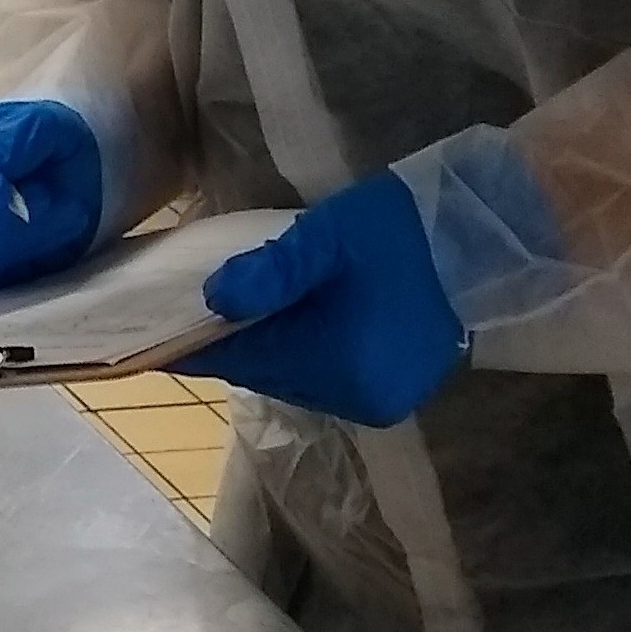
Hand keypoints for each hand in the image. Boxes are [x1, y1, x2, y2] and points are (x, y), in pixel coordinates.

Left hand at [174, 171, 467, 425]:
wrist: (483, 241)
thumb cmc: (401, 232)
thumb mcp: (328, 236)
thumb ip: (272, 270)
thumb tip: (214, 300)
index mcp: (337, 364)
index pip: (244, 358)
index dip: (194, 345)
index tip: (148, 338)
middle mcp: (353, 397)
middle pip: (266, 371)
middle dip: (226, 344)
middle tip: (177, 319)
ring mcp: (375, 399)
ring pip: (292, 376)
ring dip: (261, 348)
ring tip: (220, 319)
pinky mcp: (390, 390)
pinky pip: (322, 375)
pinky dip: (296, 352)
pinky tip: (277, 324)